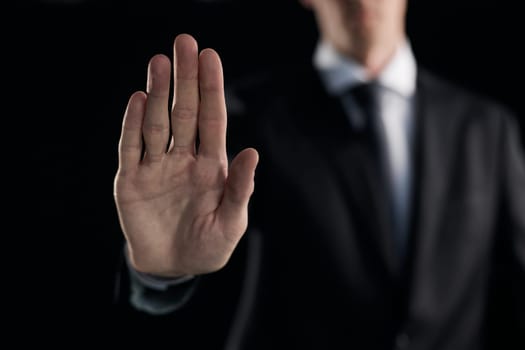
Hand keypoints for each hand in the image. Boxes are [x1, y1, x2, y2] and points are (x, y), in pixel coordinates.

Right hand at [114, 34, 258, 276]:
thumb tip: (252, 152)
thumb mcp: (231, 223)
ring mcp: (156, 167)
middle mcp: (184, 159)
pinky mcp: (132, 180)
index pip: (211, 119)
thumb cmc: (208, 246)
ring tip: (160, 63)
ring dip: (158, 93)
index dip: (211, 89)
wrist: (173, 267)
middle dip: (185, 79)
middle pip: (184, 111)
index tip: (210, 57)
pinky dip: (134, 124)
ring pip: (157, 122)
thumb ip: (240, 189)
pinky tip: (139, 100)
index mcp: (211, 166)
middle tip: (184, 43)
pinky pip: (132, 147)